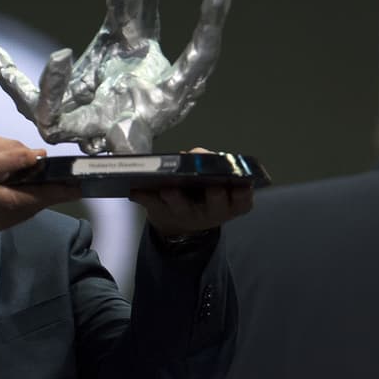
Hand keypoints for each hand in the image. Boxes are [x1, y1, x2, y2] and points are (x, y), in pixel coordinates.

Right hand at [0, 133, 80, 233]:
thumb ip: (3, 147)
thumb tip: (35, 154)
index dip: (14, 162)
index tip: (39, 157)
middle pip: (12, 197)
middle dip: (45, 192)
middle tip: (73, 186)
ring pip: (23, 209)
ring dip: (49, 199)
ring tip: (72, 189)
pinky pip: (23, 214)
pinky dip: (40, 204)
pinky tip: (55, 195)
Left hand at [128, 147, 253, 237]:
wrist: (181, 223)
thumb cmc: (205, 193)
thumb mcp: (217, 181)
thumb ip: (210, 163)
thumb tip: (196, 154)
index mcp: (230, 203)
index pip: (242, 201)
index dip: (243, 195)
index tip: (242, 186)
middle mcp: (211, 211)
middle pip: (214, 205)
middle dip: (213, 196)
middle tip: (212, 186)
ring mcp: (186, 214)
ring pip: (181, 207)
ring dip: (174, 198)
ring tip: (168, 188)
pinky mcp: (162, 213)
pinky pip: (151, 206)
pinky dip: (143, 197)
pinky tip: (135, 191)